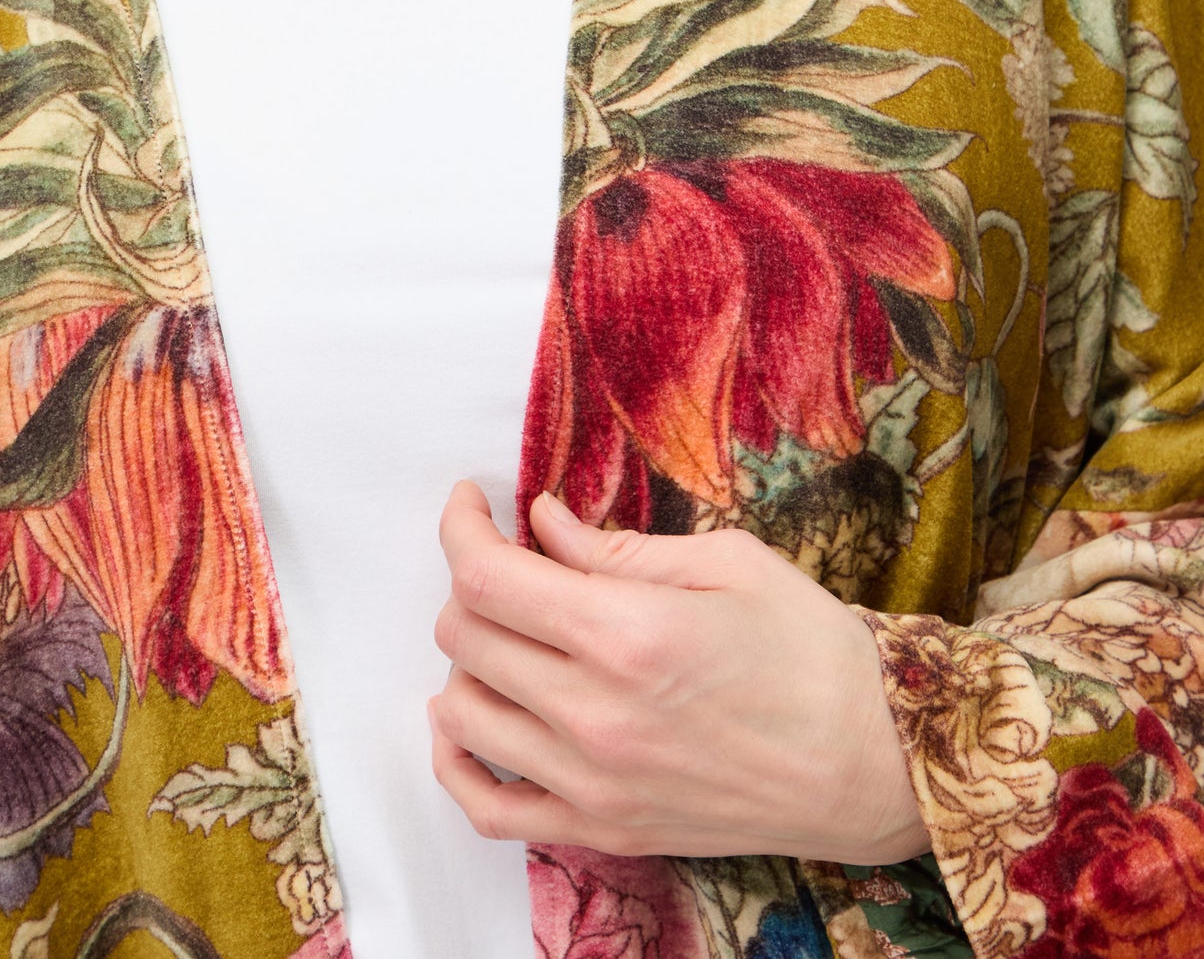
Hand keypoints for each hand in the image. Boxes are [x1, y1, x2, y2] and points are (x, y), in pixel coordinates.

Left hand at [429, 481, 928, 863]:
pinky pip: (488, 808)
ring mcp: (593, 783)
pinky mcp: (603, 830)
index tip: (472, 503)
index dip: (460, 528)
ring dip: (467, 659)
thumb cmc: (812, 650)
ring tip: (509, 631)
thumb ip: (617, 549)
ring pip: (462, 714)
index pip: (488, 577)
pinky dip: (457, 762)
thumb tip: (541, 524)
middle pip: (465, 637)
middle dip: (472, 581)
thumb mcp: (726, 562)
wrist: (875, 762)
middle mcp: (595, 713)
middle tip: (509, 559)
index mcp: (627, 633)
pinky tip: (468, 721)